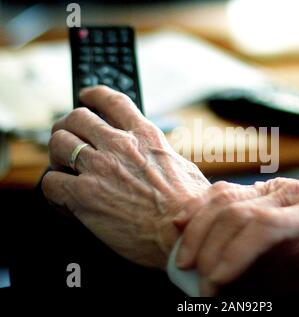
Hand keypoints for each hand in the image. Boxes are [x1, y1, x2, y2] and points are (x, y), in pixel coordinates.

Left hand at [42, 85, 209, 269]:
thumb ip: (162, 155)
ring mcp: (100, 168)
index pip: (112, 101)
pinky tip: (61, 198)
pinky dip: (53, 189)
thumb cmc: (190, 204)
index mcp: (145, 136)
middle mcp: (119, 146)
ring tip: (62, 166)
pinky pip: (51, 182)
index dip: (94, 95)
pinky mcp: (84, 195)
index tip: (86, 96)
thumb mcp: (182, 166)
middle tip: (67, 136)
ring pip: (59, 143)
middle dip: (67, 126)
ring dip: (57, 154)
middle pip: (77, 118)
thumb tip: (158, 156)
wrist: (183, 230)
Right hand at [174, 173, 298, 294]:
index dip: (234, 255)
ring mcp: (273, 186)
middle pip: (237, 214)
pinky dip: (199, 207)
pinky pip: (224, 190)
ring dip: (198, 228)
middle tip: (198, 283)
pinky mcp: (263, 186)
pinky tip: (181, 224)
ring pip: (224, 199)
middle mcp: (289, 192)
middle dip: (210, 250)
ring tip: (182, 259)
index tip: (216, 284)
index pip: (264, 227)